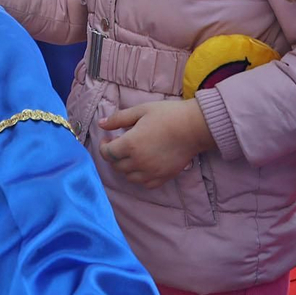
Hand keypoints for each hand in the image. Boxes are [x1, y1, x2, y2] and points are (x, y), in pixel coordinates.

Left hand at [97, 99, 214, 189]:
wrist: (194, 127)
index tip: (108, 139)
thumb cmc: (167, 115)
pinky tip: (143, 165)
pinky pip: (145, 184)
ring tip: (131, 155)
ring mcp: (151, 172)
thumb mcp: (141, 111)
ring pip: (129, 177)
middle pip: (117, 166)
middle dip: (114, 156)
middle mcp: (138, 161)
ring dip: (125, 167)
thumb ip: (119, 119)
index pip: (107, 153)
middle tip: (119, 145)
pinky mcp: (163, 177)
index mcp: (130, 144)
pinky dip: (140, 177)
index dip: (103, 146)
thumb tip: (101, 124)